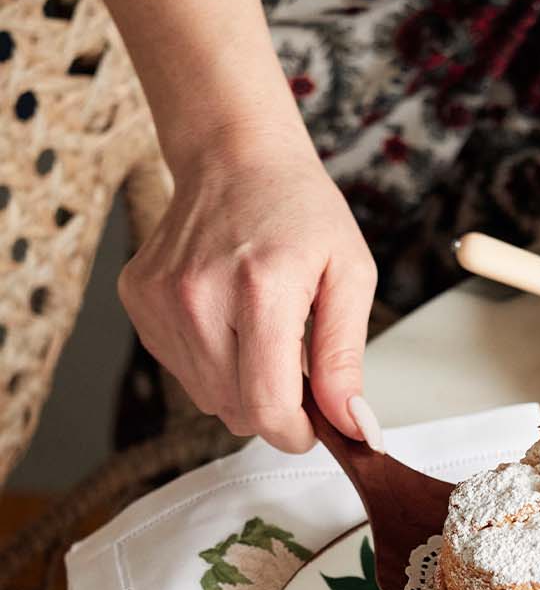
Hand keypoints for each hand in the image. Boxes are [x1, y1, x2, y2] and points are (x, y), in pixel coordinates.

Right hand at [119, 136, 375, 452]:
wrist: (236, 156)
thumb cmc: (300, 211)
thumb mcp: (350, 276)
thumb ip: (346, 357)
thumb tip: (350, 423)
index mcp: (260, 289)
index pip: (266, 406)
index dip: (295, 433)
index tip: (315, 427)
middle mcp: (198, 295)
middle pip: (236, 410)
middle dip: (275, 407)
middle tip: (298, 365)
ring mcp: (160, 298)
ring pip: (207, 397)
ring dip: (242, 384)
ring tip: (263, 331)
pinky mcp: (138, 299)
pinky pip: (181, 369)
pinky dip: (212, 361)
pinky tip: (230, 318)